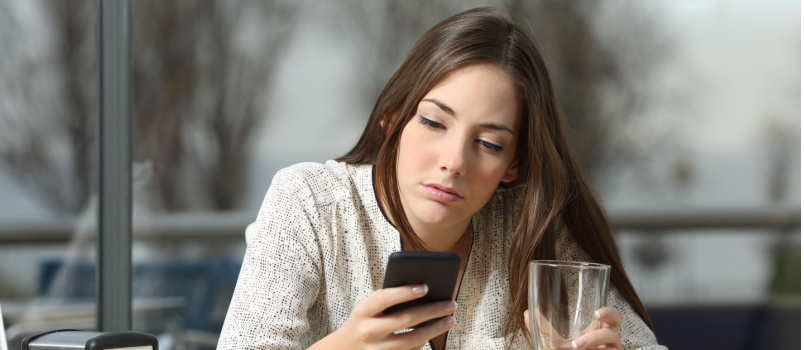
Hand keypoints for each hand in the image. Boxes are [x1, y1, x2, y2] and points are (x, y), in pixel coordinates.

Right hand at [314, 284, 455, 349]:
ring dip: (435, 329)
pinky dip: (424, 343)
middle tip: (450, 304)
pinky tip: (433, 333)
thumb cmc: (363, 322)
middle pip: (406, 319)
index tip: (426, 287)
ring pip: (413, 340)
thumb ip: (387, 300)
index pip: (384, 299)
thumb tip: (422, 291)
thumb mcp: (367, 308)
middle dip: (432, 310)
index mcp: (362, 312)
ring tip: (449, 320)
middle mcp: (368, 331)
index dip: (405, 292)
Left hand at [523, 307, 622, 349]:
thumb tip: (528, 313)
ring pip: (612, 346)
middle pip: (615, 330)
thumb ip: (543, 329)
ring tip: (575, 347)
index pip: (613, 316)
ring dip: (593, 344)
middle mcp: (609, 340)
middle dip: (599, 333)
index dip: (609, 313)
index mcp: (599, 329)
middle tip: (580, 339)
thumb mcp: (557, 343)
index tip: (596, 312)